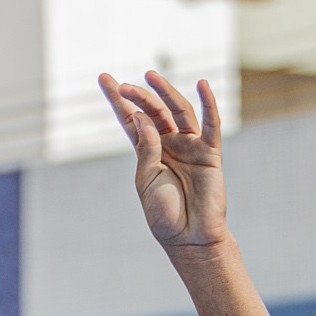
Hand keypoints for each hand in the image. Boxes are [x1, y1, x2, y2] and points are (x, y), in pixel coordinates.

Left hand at [99, 71, 227, 255]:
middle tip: (124, 86)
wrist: (189, 238)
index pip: (131, 120)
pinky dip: (209, 104)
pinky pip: (211, 125)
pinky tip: (203, 85)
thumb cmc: (165, 214)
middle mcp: (169, 144)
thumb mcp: (147, 179)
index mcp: (149, 152)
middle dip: (139, 96)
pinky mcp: (210, 153)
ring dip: (166, 93)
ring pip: (178, 112)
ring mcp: (190, 146)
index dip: (119, 100)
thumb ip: (145, 148)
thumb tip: (141, 115)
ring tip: (151, 77)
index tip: (104, 78)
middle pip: (154, 112)